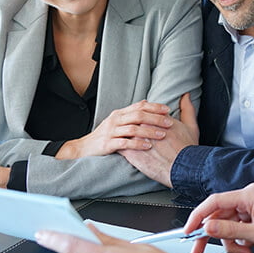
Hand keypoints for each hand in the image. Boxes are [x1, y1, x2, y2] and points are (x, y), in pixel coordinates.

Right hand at [56, 100, 173, 159]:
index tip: (167, 110)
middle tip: (169, 123)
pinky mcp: (107, 144)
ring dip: (149, 131)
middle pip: (138, 115)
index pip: (139, 106)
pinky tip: (148, 146)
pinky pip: (124, 143)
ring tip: (162, 135)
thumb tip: (147, 103)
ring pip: (133, 129)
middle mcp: (115, 120)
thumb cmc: (105, 136)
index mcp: (119, 113)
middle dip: (155, 119)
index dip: (154, 107)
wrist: (84, 148)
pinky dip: (137, 144)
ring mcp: (111, 132)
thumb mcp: (117, 122)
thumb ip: (131, 115)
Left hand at [121, 93, 198, 187]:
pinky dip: (121, 147)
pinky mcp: (131, 153)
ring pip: (126, 133)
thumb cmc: (188, 149)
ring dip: (125, 136)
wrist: (183, 168)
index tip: (148, 124)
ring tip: (124, 140)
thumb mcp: (191, 126)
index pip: (147, 114)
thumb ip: (187, 109)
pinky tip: (122, 149)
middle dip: (135, 126)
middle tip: (135, 132)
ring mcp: (137, 139)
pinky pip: (121, 147)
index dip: (148, 120)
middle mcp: (145, 126)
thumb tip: (186, 95)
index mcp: (158, 119)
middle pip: (135, 122)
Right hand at [184, 183, 253, 252]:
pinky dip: (240, 241)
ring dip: (231, 242)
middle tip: (198, 250)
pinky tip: (249, 248)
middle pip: (218, 216)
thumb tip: (207, 228)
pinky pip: (237, 229)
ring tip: (244, 251)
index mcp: (247, 195)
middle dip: (211, 235)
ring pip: (227, 226)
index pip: (213, 202)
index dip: (198, 216)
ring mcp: (250, 208)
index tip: (188, 230)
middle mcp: (247, 198)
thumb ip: (230, 231)